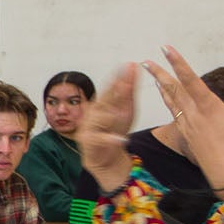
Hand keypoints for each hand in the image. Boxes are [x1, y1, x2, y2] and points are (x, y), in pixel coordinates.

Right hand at [78, 63, 138, 189]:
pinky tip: (121, 139)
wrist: (107, 157)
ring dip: (110, 116)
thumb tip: (134, 66)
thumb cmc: (114, 130)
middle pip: (104, 100)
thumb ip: (128, 89)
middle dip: (115, 91)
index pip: (111, 87)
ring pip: (99, 119)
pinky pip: (100, 140)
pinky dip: (110, 140)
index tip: (131, 66)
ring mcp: (89, 127)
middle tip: (126, 82)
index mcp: (102, 102)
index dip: (120, 77)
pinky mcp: (89, 142)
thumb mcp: (126, 108)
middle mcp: (93, 112)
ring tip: (120, 113)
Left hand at [144, 46, 223, 195]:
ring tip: (154, 78)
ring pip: (172, 104)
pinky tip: (170, 104)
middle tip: (146, 61)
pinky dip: (170, 106)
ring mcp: (190, 129)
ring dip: (162, 89)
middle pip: (174, 91)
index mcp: (209, 108)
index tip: (166, 49)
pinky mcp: (190, 140)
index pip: (191, 80)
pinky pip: (175, 118)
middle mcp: (195, 117)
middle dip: (160, 74)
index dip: (178, 62)